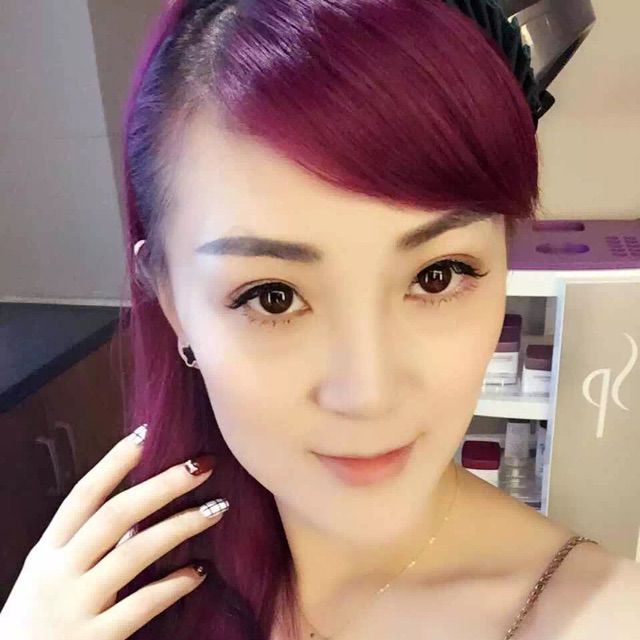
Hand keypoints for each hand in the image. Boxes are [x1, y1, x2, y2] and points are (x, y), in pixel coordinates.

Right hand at [0, 428, 228, 639]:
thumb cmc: (39, 620)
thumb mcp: (54, 576)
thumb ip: (92, 544)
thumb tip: (143, 508)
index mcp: (48, 551)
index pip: (83, 496)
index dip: (114, 463)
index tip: (147, 434)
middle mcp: (58, 572)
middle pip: (115, 515)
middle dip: (162, 486)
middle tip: (202, 465)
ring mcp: (75, 606)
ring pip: (134, 552)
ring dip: (180, 526)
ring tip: (216, 508)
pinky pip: (142, 604)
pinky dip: (174, 584)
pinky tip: (200, 571)